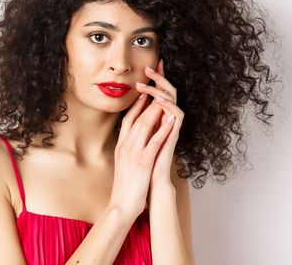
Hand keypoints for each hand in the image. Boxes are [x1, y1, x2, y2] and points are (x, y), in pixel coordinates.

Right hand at [107, 82, 175, 219]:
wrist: (122, 204)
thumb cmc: (126, 185)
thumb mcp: (126, 162)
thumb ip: (131, 147)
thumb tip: (140, 135)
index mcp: (121, 145)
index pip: (128, 119)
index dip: (137, 104)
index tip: (145, 91)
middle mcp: (125, 146)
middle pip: (136, 118)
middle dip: (147, 100)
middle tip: (156, 87)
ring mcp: (134, 153)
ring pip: (144, 126)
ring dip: (155, 110)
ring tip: (164, 97)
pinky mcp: (143, 162)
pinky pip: (154, 141)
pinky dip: (162, 129)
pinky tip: (171, 120)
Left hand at [134, 58, 183, 190]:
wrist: (150, 183)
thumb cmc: (142, 163)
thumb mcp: (135, 137)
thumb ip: (138, 122)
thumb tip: (133, 107)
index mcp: (158, 118)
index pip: (159, 93)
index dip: (157, 79)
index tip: (152, 64)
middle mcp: (167, 120)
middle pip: (168, 92)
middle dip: (160, 78)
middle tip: (149, 67)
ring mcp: (172, 127)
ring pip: (173, 100)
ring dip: (161, 90)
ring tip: (147, 84)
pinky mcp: (176, 135)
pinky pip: (178, 115)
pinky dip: (169, 106)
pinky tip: (159, 101)